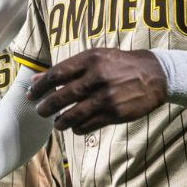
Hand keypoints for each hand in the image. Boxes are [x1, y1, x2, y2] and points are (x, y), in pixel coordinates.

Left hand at [28, 48, 167, 132]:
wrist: (155, 75)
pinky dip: (77, 128)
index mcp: (90, 60)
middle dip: (46, 107)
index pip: (56, 75)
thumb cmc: (119, 65)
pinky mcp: (114, 113)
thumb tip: (36, 79)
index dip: (40, 87)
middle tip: (40, 111)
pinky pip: (87, 125)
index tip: (31, 94)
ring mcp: (106, 97)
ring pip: (72, 116)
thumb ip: (67, 69)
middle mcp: (97, 77)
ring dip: (60, 122)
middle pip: (61, 97)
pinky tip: (75, 126)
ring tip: (56, 122)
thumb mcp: (95, 58)